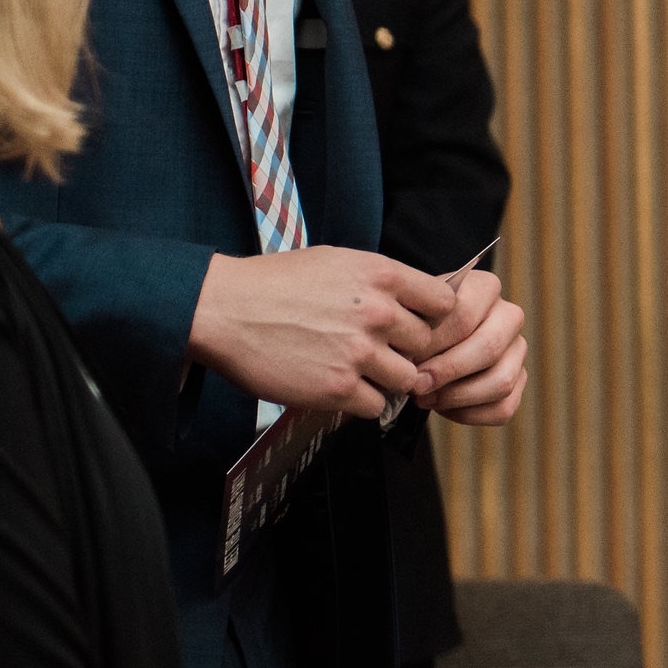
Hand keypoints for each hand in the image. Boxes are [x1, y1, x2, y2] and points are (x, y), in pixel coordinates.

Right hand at [188, 247, 459, 415]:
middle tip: (379, 352)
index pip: (444, 303)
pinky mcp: (338, 388)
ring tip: (357, 371)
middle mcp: (378, 313)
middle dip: (406, 351)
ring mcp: (360, 352)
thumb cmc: (275, 283)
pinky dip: (361, 402)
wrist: (222, 309)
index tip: (416, 325)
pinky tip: (339, 386)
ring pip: (407, 380)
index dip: (433, 318)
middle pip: (427, 345)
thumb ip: (381, 281)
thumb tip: (418, 301)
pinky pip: (376, 405)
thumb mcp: (337, 261)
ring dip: (387, 380)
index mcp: (382, 275)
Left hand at [411, 267, 528, 425]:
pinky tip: (442, 407)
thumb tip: (411, 361)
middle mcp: (509, 316)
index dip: (434, 343)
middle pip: (488, 348)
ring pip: (501, 382)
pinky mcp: (519, 381)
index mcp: (485, 287)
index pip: (465, 315)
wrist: (421, 336)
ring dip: (457, 396)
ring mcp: (518, 350)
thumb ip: (411, 328)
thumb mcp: (408, 314)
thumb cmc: (412, 323)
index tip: (406, 358)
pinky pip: (503, 408)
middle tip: (415, 384)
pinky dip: (469, 414)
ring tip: (425, 398)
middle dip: (447, 371)